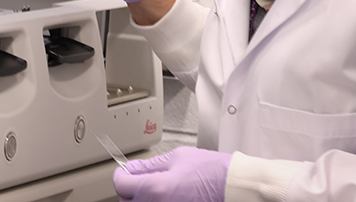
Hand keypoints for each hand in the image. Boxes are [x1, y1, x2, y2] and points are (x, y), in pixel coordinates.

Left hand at [113, 147, 230, 201]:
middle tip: (139, 179)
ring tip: (157, 188)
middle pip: (128, 201)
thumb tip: (132, 168)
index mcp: (156, 188)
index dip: (121, 176)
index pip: (121, 185)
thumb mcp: (177, 158)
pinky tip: (166, 196)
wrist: (234, 188)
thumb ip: (150, 165)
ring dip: (143, 198)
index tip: (124, 172)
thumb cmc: (212, 172)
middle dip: (130, 189)